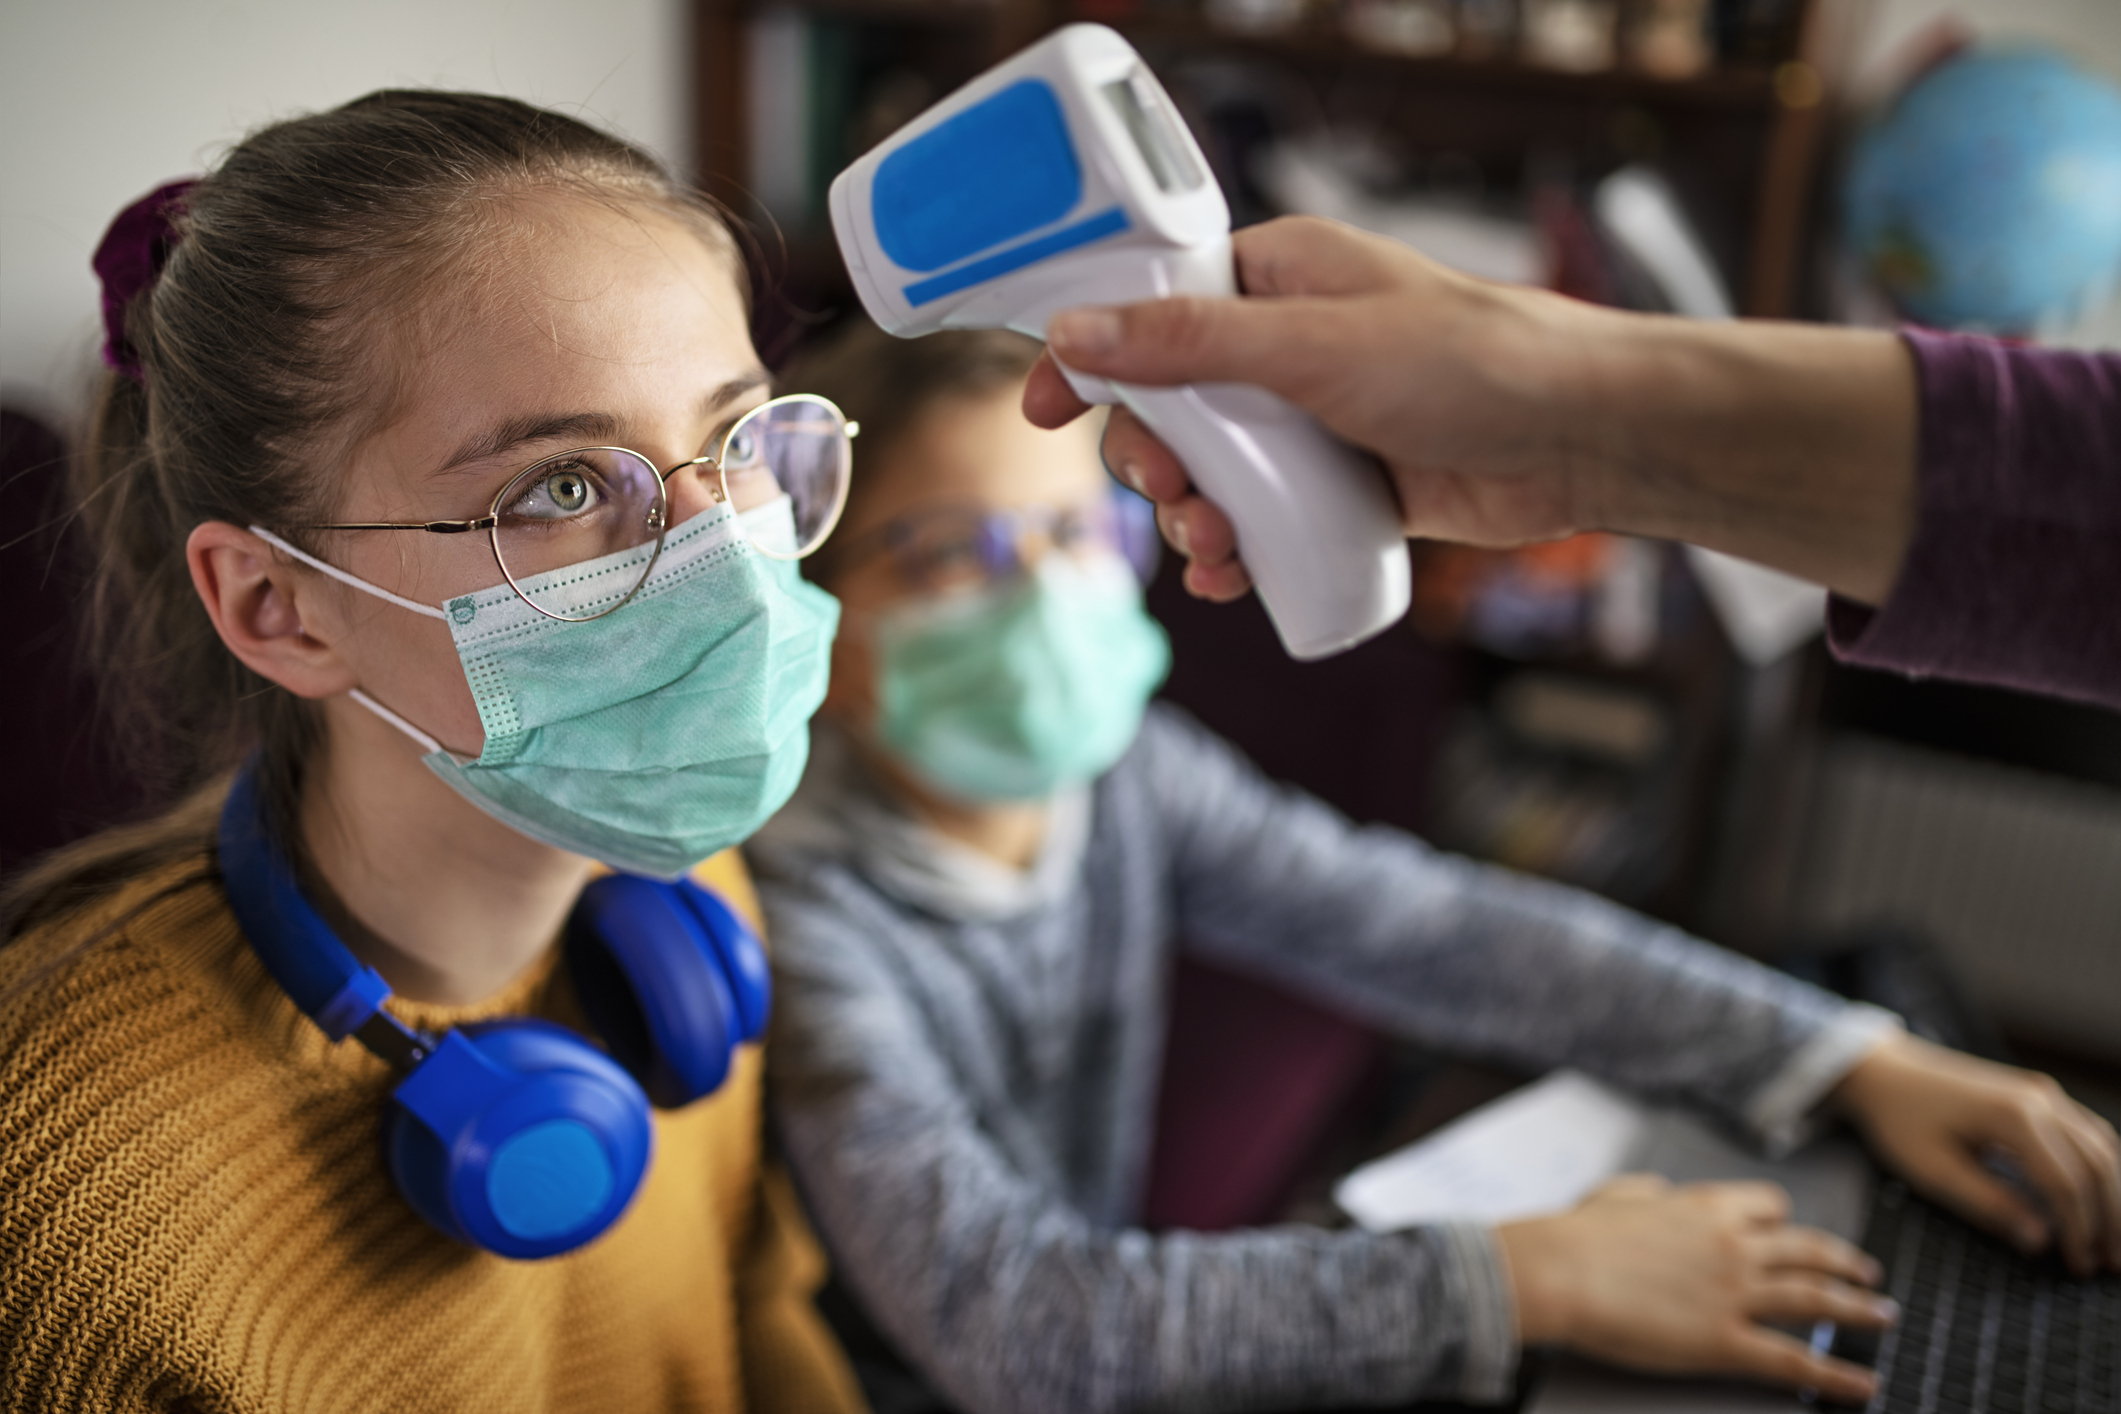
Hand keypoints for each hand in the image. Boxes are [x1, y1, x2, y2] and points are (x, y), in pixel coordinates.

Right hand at [1024, 217, 1603, 601]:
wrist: (1578, 439)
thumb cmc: (1466, 362)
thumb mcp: (1310, 347)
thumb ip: (1189, 346)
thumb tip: (1075, 335)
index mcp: (1277, 280)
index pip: (1153, 312)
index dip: (1093, 359)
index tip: (1044, 410)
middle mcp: (1289, 346)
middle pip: (1172, 407)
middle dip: (1154, 460)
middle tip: (1169, 492)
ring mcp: (1314, 421)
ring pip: (1214, 474)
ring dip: (1193, 518)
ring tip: (1213, 548)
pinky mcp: (1344, 486)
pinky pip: (1264, 520)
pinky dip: (1239, 553)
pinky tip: (1233, 580)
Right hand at [1495, 1175, 1895, 1404]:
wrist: (1560, 1270)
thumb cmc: (1577, 1234)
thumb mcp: (1617, 1194)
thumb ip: (1648, 1193)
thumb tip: (1659, 1192)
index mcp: (1706, 1206)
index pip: (1771, 1207)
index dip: (1787, 1222)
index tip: (1797, 1233)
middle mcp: (1734, 1245)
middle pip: (1810, 1250)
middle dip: (1846, 1263)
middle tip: (1869, 1275)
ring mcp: (1734, 1293)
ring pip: (1816, 1298)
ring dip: (1859, 1309)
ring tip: (1885, 1317)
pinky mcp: (1725, 1340)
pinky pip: (1794, 1360)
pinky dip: (1836, 1376)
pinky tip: (1864, 1383)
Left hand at [1830, 1031, 2120, 1274]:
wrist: (1883, 1071)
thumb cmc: (1899, 1120)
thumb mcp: (1932, 1171)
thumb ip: (1988, 1204)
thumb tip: (2040, 1241)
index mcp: (2013, 1117)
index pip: (2066, 1183)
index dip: (2079, 1230)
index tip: (2080, 1267)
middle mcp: (2040, 1099)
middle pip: (2099, 1164)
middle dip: (2111, 1218)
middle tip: (2112, 1264)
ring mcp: (2043, 1093)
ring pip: (2103, 1147)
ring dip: (2114, 1196)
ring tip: (2113, 1241)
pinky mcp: (2039, 1096)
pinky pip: (2087, 1133)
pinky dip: (2101, 1169)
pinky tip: (2101, 1201)